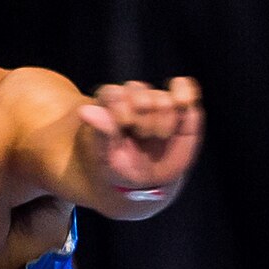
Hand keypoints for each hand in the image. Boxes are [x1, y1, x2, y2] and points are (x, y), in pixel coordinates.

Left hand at [77, 77, 202, 194]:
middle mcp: (134, 98)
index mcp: (110, 105)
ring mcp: (157, 99)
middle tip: (144, 135)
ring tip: (160, 136)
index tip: (125, 127)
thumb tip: (84, 110)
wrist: (148, 182)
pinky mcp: (179, 103)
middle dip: (143, 119)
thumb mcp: (107, 158)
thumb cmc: (122, 168)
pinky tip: (182, 104)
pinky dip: (184, 93)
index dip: (120, 110)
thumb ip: (100, 133)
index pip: (113, 94)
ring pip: (161, 98)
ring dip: (163, 120)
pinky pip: (184, 87)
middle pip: (139, 95)